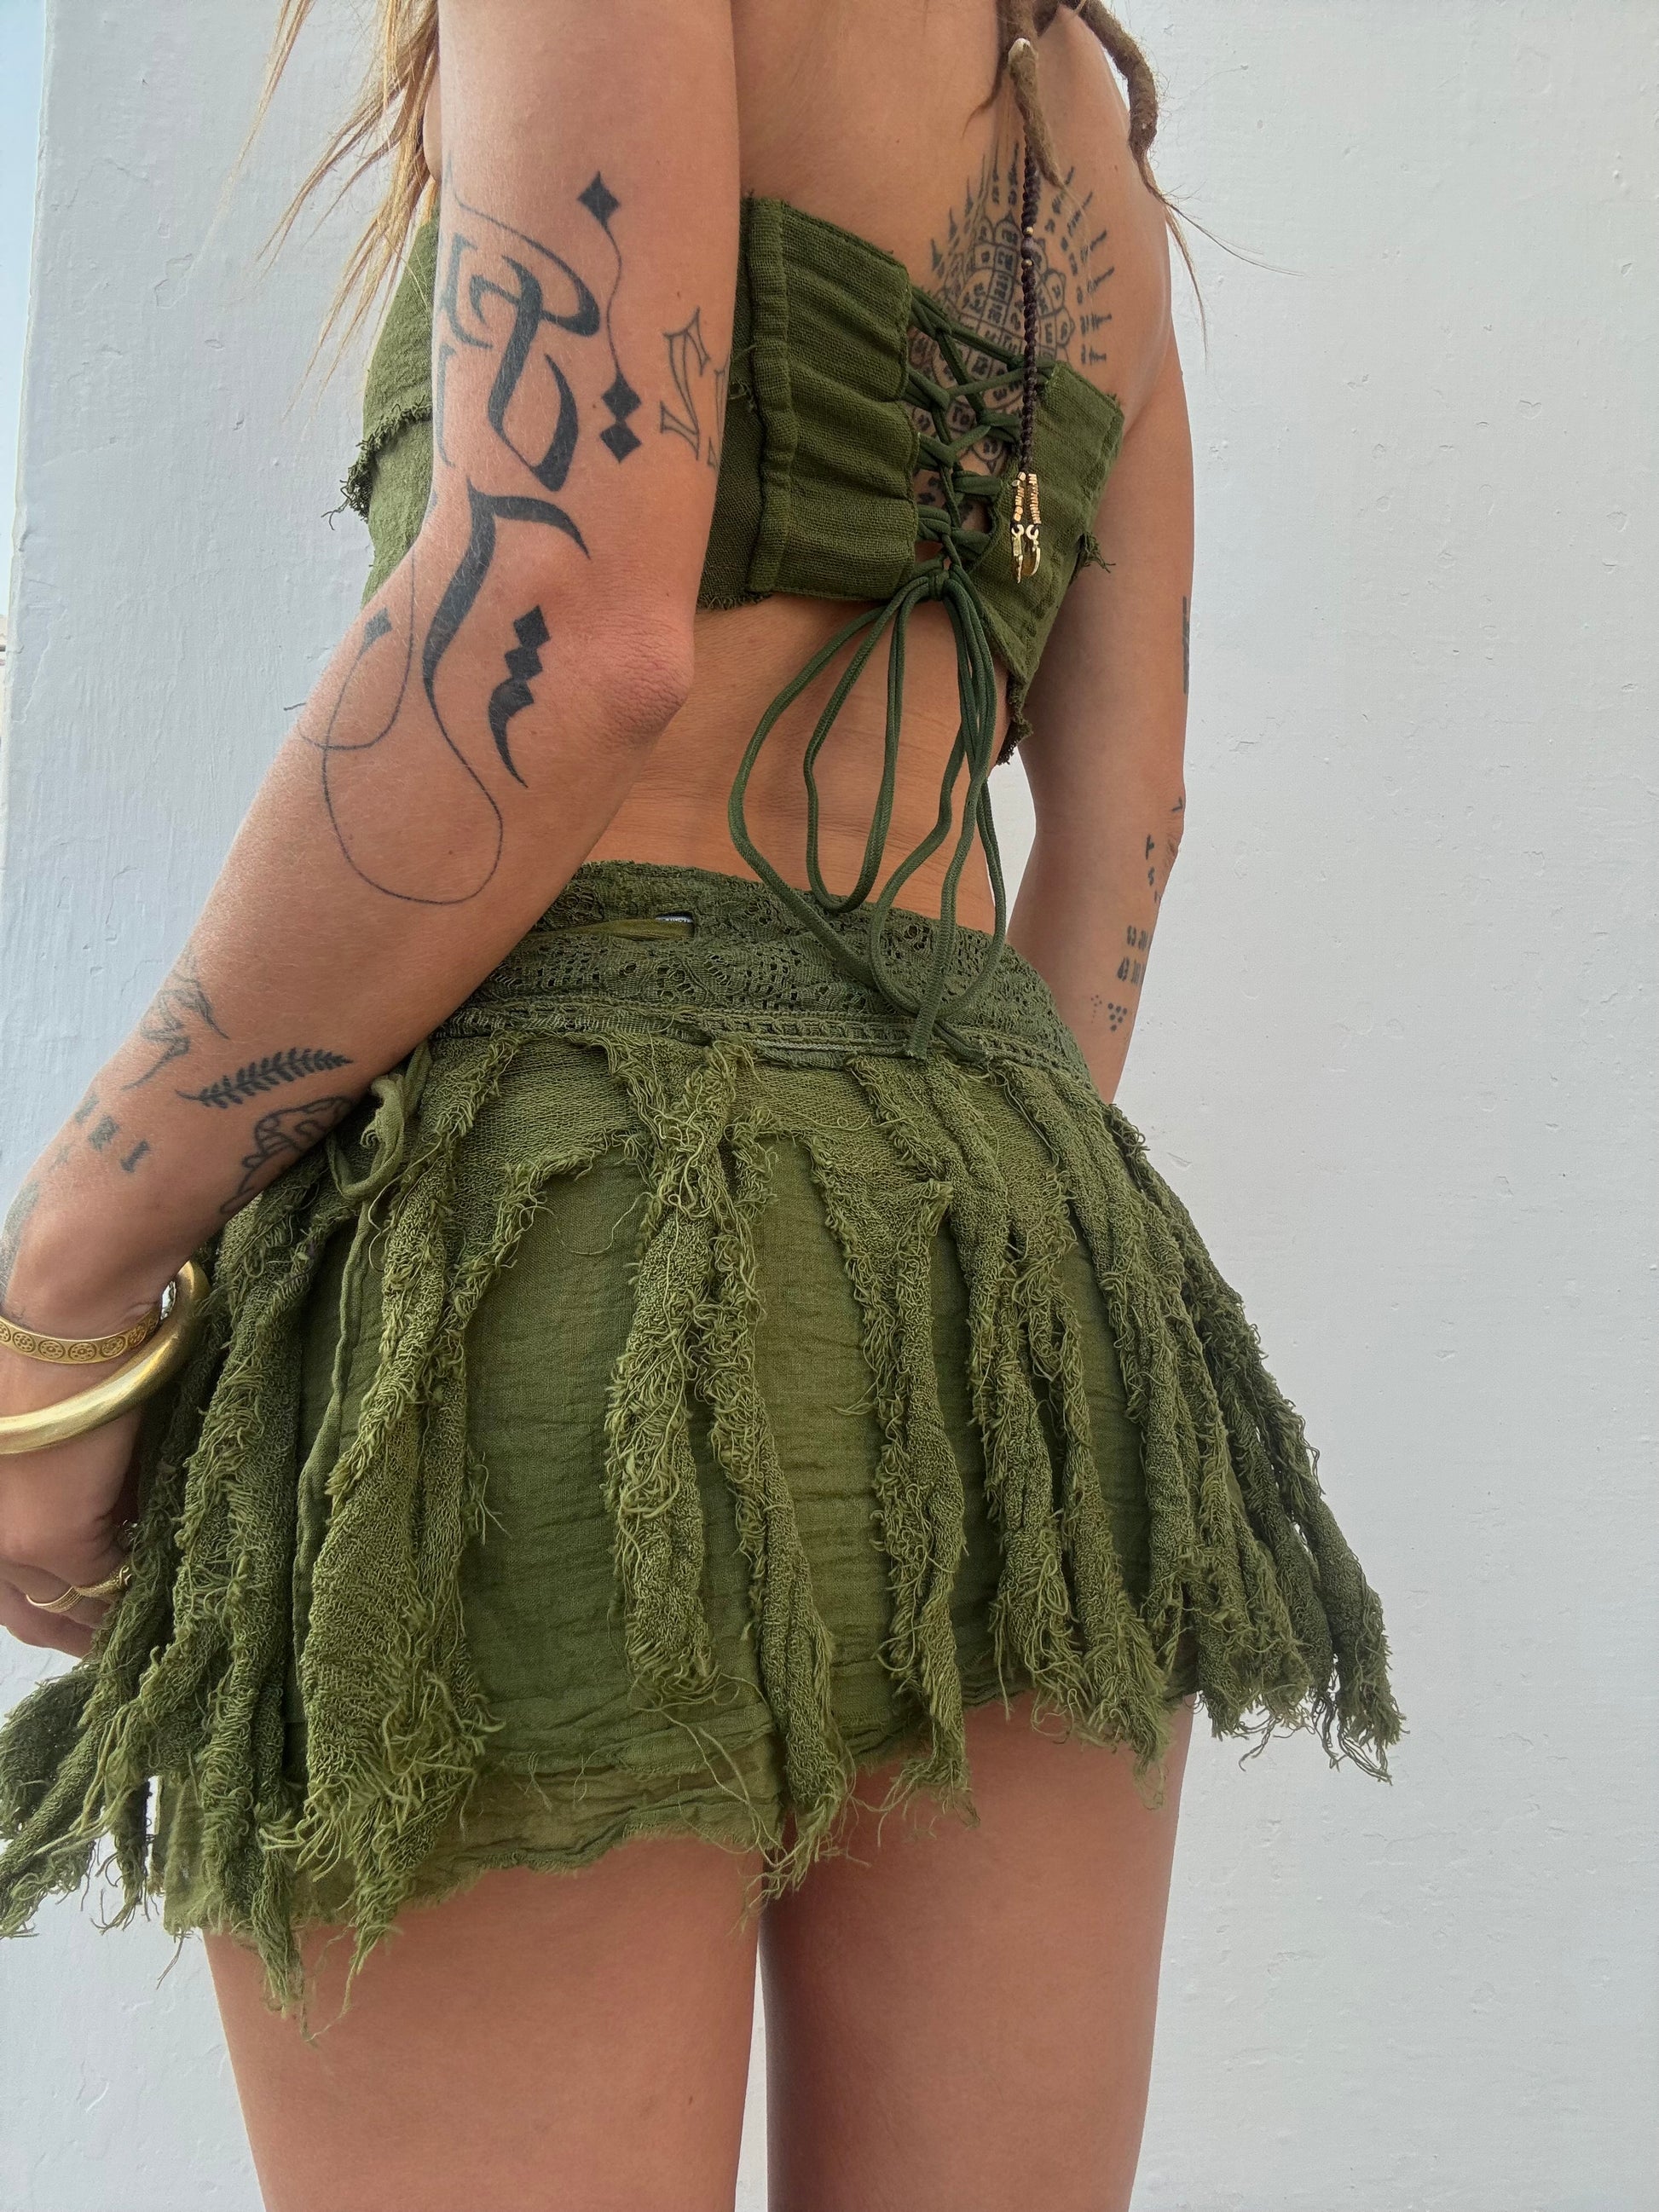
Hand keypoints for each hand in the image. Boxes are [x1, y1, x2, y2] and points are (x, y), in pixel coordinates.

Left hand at [0, 1344, 145, 1659]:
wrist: (67, 1334)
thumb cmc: (64, 1368)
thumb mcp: (57, 1447)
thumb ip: (77, 1499)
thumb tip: (118, 1535)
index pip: (8, 1588)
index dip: (50, 1608)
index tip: (89, 1618)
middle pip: (25, 1609)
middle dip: (72, 1632)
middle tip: (112, 1648)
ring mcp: (10, 1538)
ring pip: (60, 1603)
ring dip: (101, 1620)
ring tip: (138, 1629)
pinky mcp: (54, 1536)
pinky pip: (101, 1584)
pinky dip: (130, 1594)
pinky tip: (157, 1600)